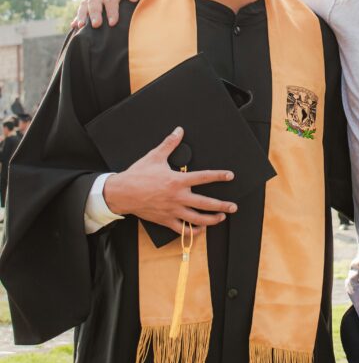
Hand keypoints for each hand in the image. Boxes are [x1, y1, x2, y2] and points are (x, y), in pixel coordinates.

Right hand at [72, 0, 157, 29]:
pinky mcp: (96, 1)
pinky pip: (84, 7)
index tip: (113, 23)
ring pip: (86, 3)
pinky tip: (74, 26)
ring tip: (80, 26)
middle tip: (96, 25)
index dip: (111, 10)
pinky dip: (79, 16)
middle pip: (95, 0)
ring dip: (82, 14)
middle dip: (95, 13)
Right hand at [103, 127, 237, 234]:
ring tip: (221, 218)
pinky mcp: (165, 220)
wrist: (122, 193)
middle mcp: (178, 197)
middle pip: (205, 203)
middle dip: (221, 205)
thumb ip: (169, 144)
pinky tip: (200, 230)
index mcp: (177, 180)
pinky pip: (182, 230)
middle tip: (233, 206)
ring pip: (196, 219)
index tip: (230, 176)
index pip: (203, 177)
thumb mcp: (155, 156)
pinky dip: (193, 232)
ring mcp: (172, 210)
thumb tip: (179, 130)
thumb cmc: (138, 174)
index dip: (218, 176)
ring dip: (212, 220)